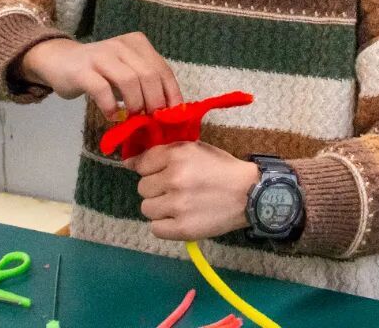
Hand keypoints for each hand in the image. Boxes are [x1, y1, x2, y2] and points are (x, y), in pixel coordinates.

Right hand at [18, 32, 181, 117]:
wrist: (59, 61)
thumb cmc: (100, 72)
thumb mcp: (126, 72)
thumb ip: (146, 84)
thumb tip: (169, 111)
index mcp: (137, 44)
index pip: (163, 70)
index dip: (172, 94)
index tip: (174, 116)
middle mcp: (121, 46)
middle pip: (149, 75)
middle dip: (155, 101)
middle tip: (152, 119)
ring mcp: (101, 56)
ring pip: (129, 80)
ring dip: (135, 104)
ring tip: (134, 118)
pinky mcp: (83, 70)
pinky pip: (102, 90)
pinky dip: (111, 106)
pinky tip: (112, 116)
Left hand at [126, 141, 257, 240]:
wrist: (250, 193)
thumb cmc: (220, 168)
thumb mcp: (194, 149)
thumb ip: (163, 152)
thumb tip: (127, 163)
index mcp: (177, 156)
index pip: (141, 164)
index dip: (151, 169)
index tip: (162, 173)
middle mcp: (174, 179)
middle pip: (142, 188)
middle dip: (156, 188)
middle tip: (176, 189)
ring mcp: (177, 205)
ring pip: (146, 208)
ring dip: (159, 207)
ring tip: (179, 205)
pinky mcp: (183, 228)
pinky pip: (155, 228)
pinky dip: (165, 225)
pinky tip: (180, 218)